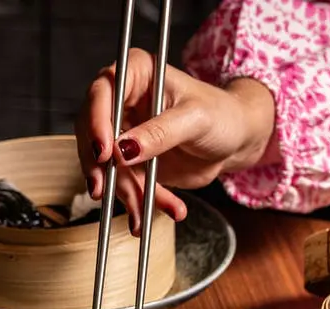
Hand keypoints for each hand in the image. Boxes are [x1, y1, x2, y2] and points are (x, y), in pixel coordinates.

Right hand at [75, 48, 277, 234]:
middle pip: (94, 133)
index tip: (104, 152)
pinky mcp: (132, 162)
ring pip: (107, 166)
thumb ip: (159, 132)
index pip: (102, 92)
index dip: (96, 122)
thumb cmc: (223, 115)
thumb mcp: (194, 119)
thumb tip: (123, 149)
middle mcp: (124, 102)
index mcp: (137, 75)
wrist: (236, 141)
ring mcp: (125, 134)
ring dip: (124, 192)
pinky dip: (141, 201)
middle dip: (100, 167)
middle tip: (104, 190)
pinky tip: (168, 209)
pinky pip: (126, 184)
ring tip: (141, 213)